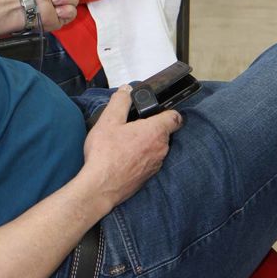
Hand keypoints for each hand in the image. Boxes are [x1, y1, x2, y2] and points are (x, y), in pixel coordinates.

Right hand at [81, 86, 182, 215]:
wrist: (101, 187)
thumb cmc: (105, 152)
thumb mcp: (108, 120)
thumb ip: (120, 101)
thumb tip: (127, 90)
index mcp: (155, 132)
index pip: (175, 117)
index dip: (167, 111)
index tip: (153, 110)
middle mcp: (161, 149)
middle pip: (164, 132)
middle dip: (151, 126)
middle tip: (130, 125)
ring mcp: (156, 165)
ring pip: (156, 147)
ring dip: (145, 143)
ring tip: (124, 142)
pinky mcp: (149, 177)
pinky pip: (149, 160)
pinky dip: (141, 156)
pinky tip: (124, 158)